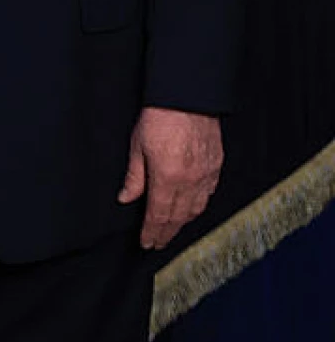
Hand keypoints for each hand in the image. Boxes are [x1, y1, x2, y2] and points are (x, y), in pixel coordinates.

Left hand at [117, 106, 222, 248]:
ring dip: (183, 223)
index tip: (146, 243)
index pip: (159, 214)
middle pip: (178, 217)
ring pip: (196, 208)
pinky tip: (192, 210)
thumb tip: (126, 198)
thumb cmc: (159, 118)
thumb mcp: (137, 146)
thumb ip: (134, 177)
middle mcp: (190, 182)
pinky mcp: (216, 166)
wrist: (188, 98)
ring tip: (171, 231)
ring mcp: (206, 175)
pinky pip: (208, 194)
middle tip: (158, 243)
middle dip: (166, 233)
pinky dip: (199, 206)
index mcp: (168, 178)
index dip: (152, 231)